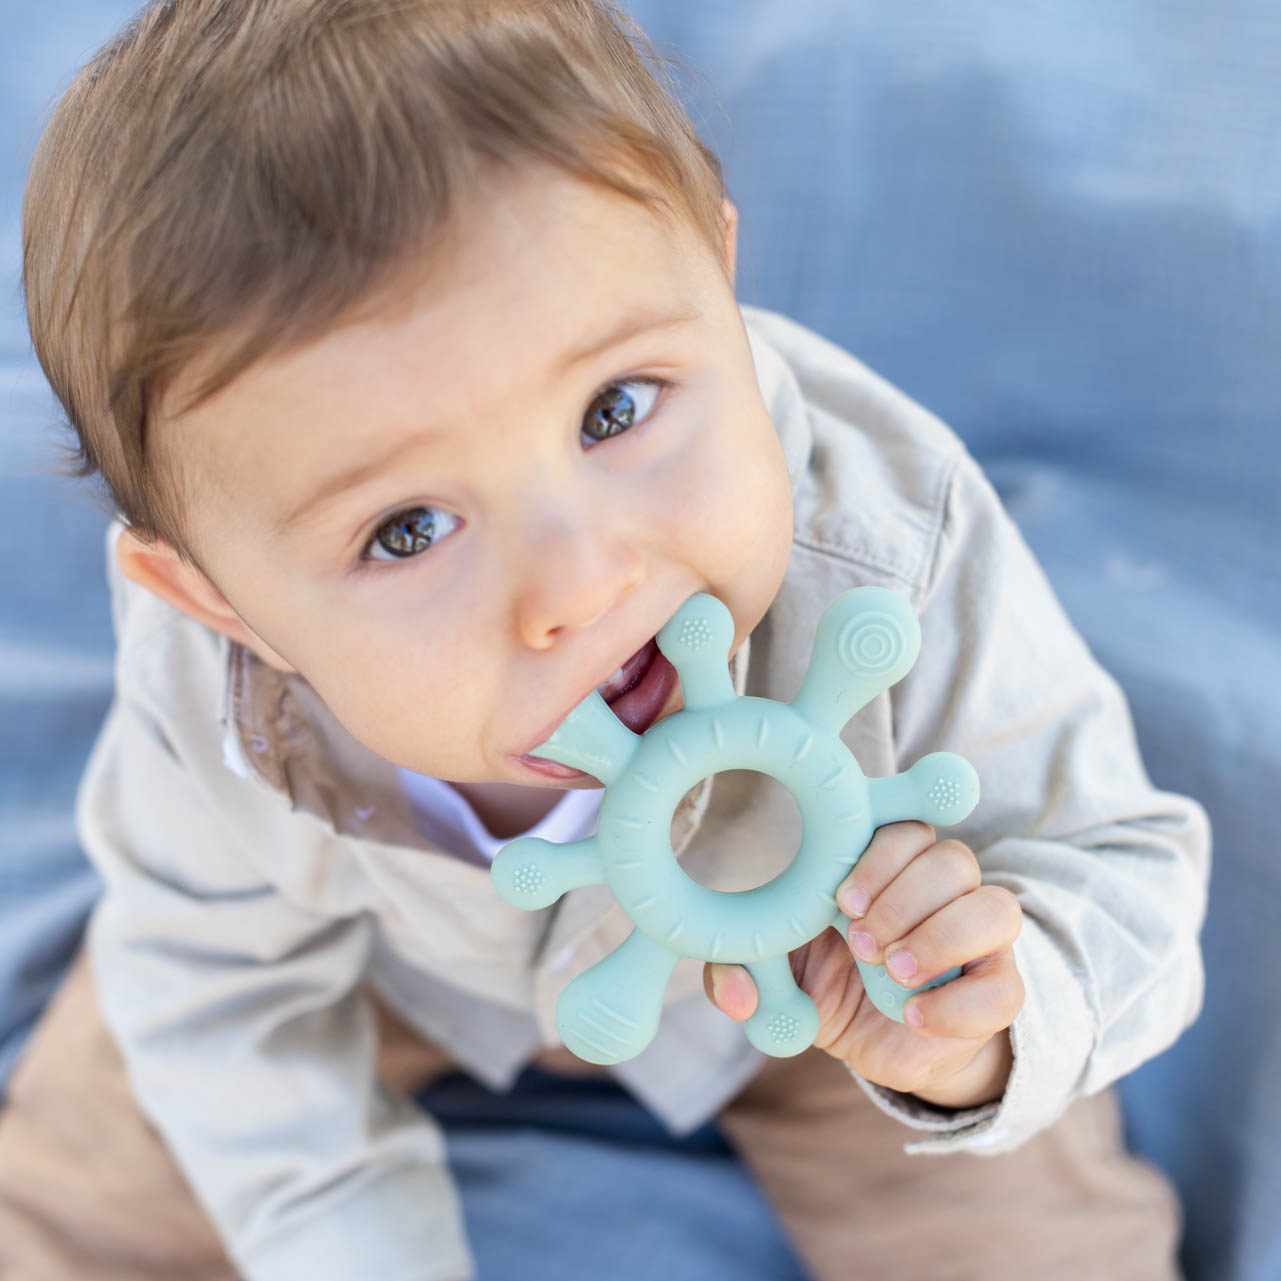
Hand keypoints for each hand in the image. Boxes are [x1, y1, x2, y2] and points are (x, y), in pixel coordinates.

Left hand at [703, 821, 1023, 1107]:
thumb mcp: (773, 974)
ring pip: (995, 908)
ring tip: (892, 970)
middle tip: (859, 940)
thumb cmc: (825, 983)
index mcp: (886, 865)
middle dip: (902, 898)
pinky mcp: (996, 992)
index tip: (840, 896)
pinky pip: (1005, 987)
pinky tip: (913, 1015)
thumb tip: (734, 992)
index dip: (881, 849)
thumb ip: (740, 972)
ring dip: (940, 936)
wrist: (875, 1042)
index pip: (905, 822)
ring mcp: (977, 938)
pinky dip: (959, 1003)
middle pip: (951, 859)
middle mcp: (940, 890)